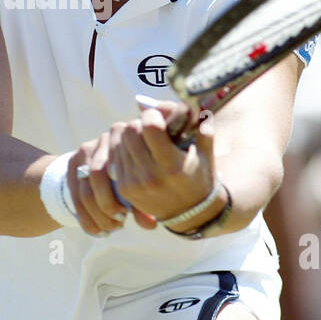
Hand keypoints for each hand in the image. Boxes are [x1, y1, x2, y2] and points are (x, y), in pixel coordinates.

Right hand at [66, 131, 154, 235]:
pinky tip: (98, 230)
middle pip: (96, 177)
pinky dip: (87, 219)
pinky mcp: (72, 164)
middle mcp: (103, 141)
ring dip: (97, 216)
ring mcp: (84, 152)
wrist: (110, 165)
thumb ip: (144, 205)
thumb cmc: (135, 179)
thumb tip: (150, 225)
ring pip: (84, 190)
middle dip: (107, 207)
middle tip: (119, 223)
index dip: (120, 195)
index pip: (117, 168)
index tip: (126, 214)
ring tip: (110, 229)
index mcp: (126, 142)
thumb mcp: (141, 187)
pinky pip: (75, 197)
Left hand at [103, 97, 217, 224]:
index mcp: (172, 165)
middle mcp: (151, 175)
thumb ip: (202, 129)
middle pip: (130, 131)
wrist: (190, 213)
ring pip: (119, 142)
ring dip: (129, 136)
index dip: (152, 115)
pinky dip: (123, 150)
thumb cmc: (200, 177)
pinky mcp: (124, 188)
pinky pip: (114, 158)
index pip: (150, 127)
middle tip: (149, 127)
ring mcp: (134, 183)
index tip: (158, 117)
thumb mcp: (206, 154)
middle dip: (139, 123)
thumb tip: (191, 106)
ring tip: (143, 140)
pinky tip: (136, 152)